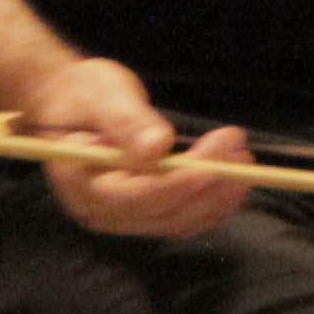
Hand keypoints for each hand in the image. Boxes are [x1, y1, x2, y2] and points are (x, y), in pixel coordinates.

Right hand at [16, 55, 250, 241]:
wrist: (69, 104)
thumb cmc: (82, 93)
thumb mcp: (102, 95)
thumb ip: (126, 121)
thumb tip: (158, 146)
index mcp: (81, 183)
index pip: (137, 195)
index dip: (180, 182)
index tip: (217, 159)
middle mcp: (100, 210)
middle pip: (162, 212)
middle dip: (208, 186)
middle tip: (241, 153)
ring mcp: (121, 216)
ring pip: (177, 220)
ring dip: (216, 196)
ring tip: (244, 161)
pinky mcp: (140, 213)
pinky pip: (179, 218)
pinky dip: (210, 204)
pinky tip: (232, 184)